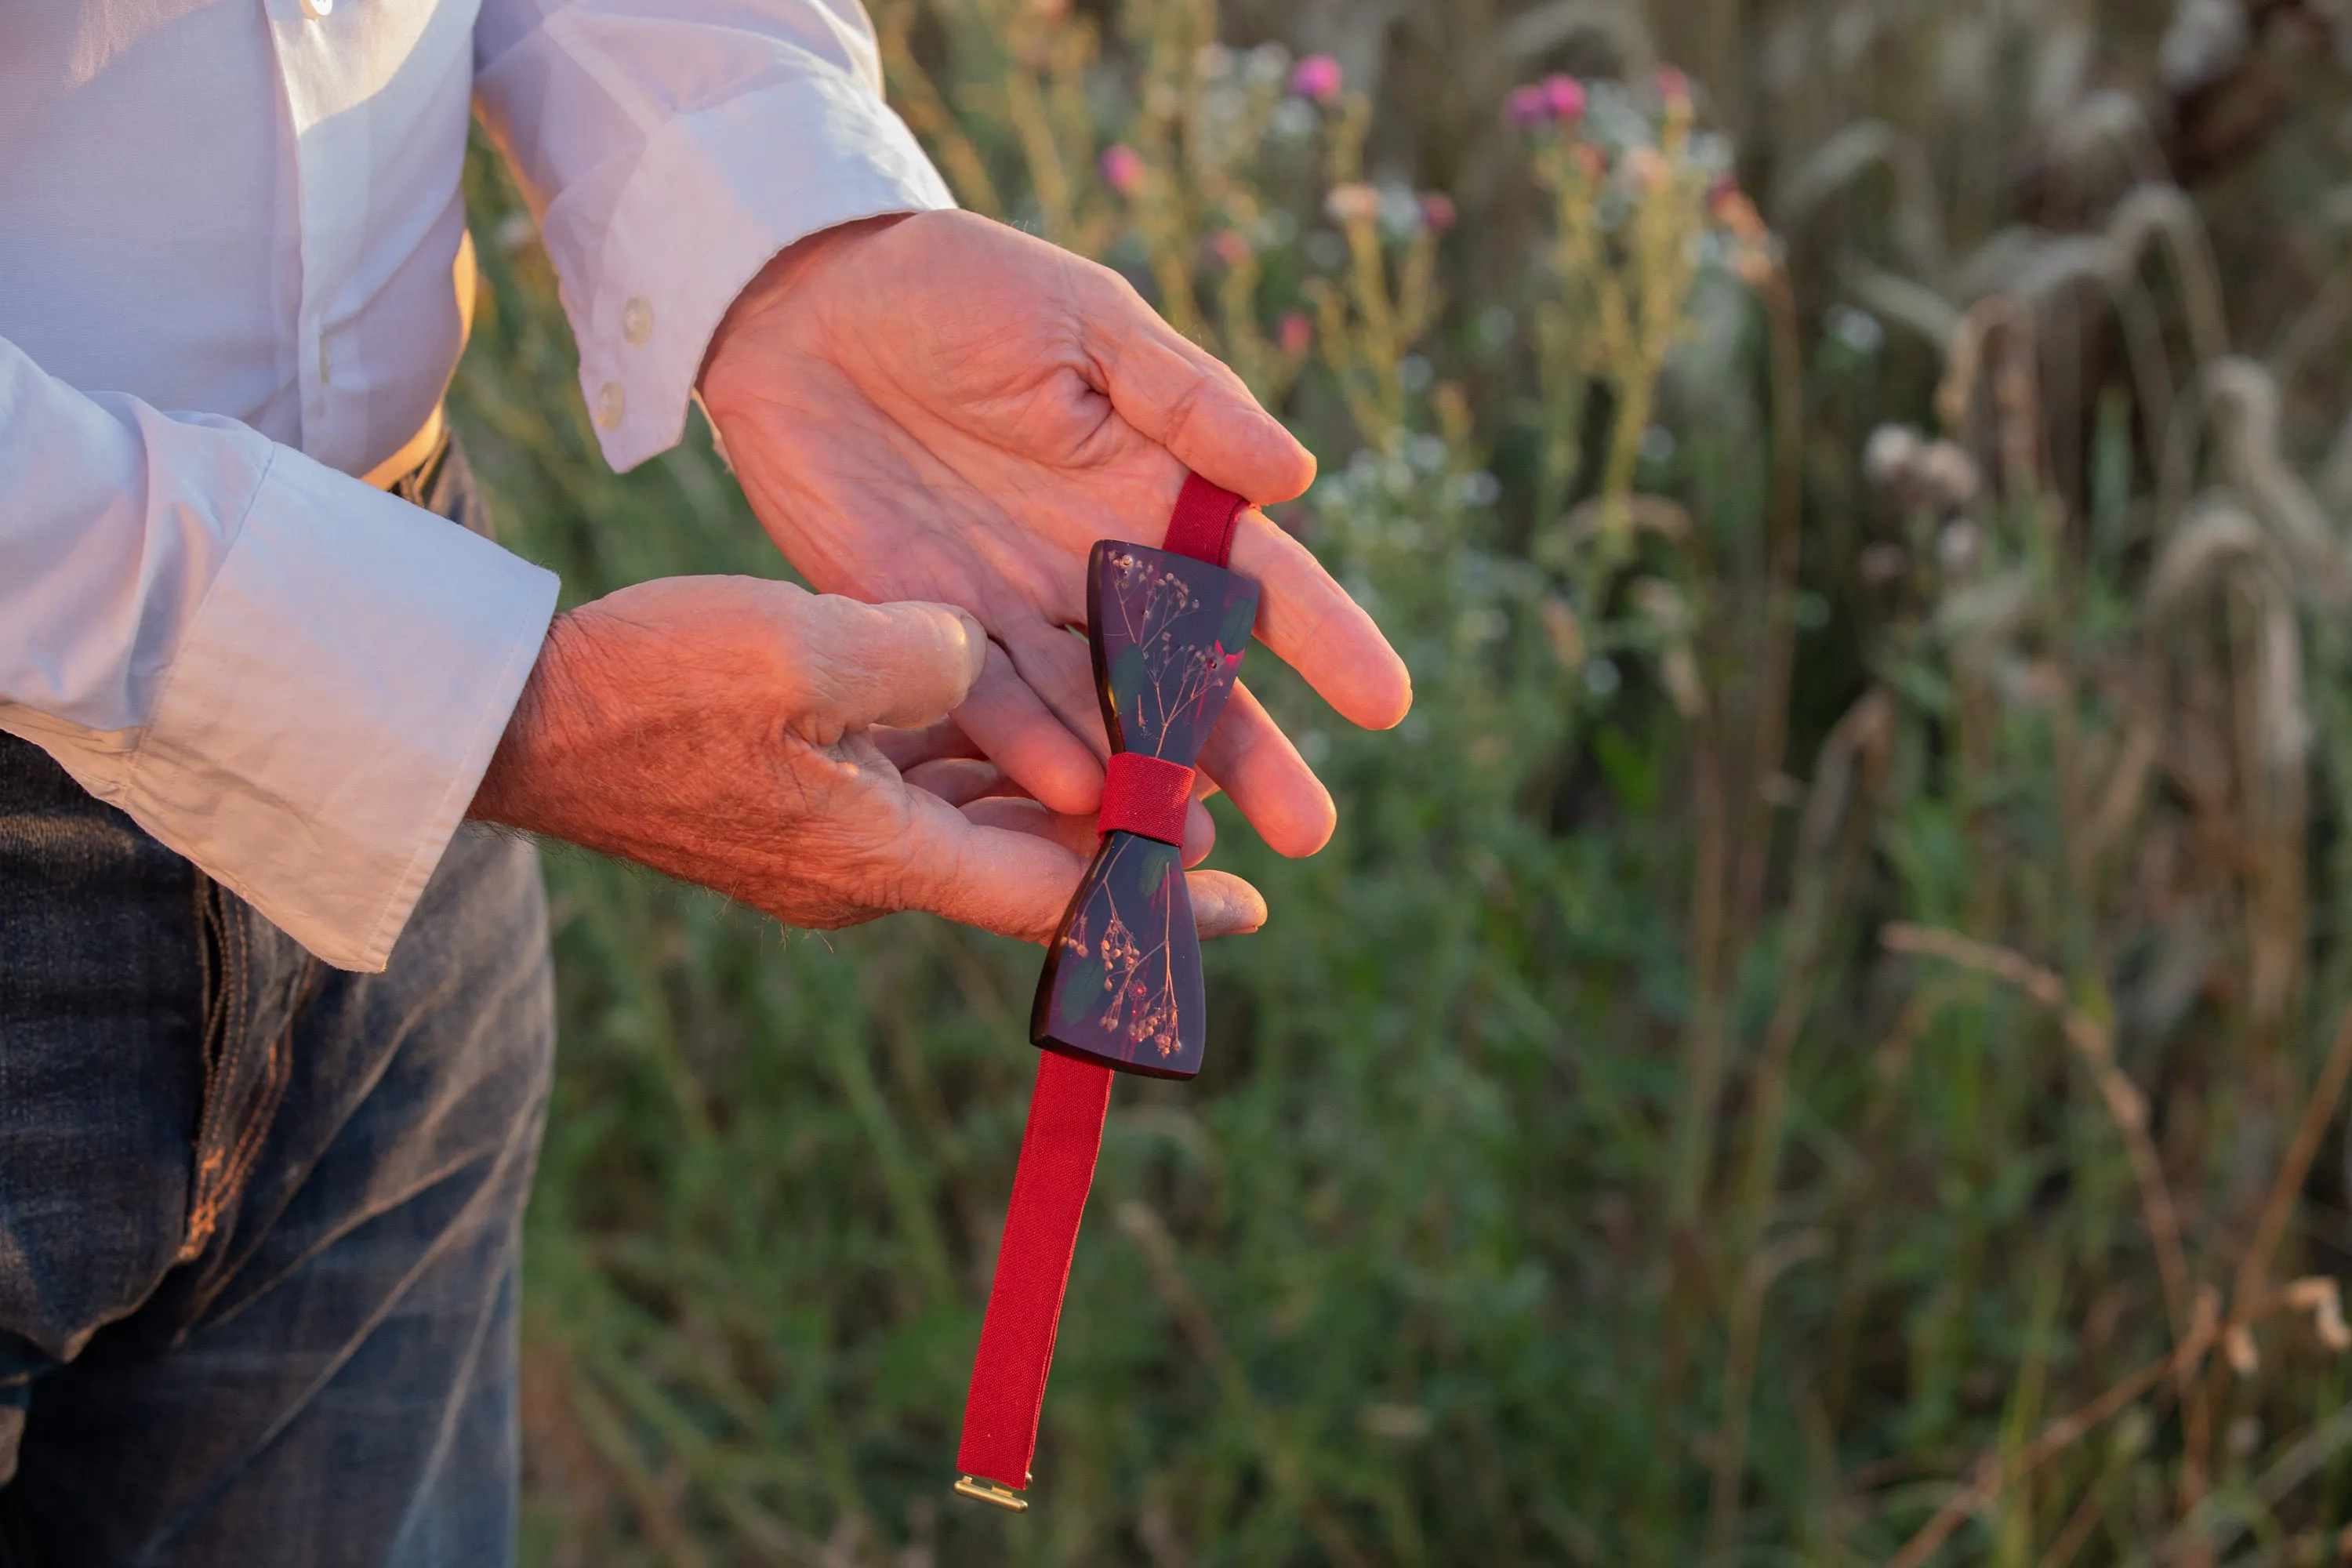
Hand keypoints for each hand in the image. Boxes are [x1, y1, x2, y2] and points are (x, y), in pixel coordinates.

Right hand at [467, 576, 1266, 941]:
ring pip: (978, 827)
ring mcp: (831, 841)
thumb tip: (970, 654)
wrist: (518, 719)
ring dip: (1056, 803)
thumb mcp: (794, 650)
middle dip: (1120, 847)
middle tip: (1220, 825)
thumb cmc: (645, 689)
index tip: (1243, 900)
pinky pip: (918, 793)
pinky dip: (982, 767)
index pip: (1050, 892)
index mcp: (885, 854)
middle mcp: (870, 868)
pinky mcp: (800, 802)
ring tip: (1146, 772)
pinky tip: (1022, 721)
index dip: (1149, 896)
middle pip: (1028, 867)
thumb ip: (913, 654)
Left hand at [697, 210, 1411, 859]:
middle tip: (1309, 830)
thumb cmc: (960, 287)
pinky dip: (1030, 750)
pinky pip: (987, 704)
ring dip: (1146, 779)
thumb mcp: (1087, 322)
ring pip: (1100, 712)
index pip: (1259, 577)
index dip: (1325, 639)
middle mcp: (1098, 568)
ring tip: (1193, 846)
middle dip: (1249, 754)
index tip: (1385, 703)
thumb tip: (1295, 480)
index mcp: (1156, 491)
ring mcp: (1016, 609)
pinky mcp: (927, 629)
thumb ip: (1186, 400)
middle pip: (1190, 676)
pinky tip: (1076, 796)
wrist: (802, 301)